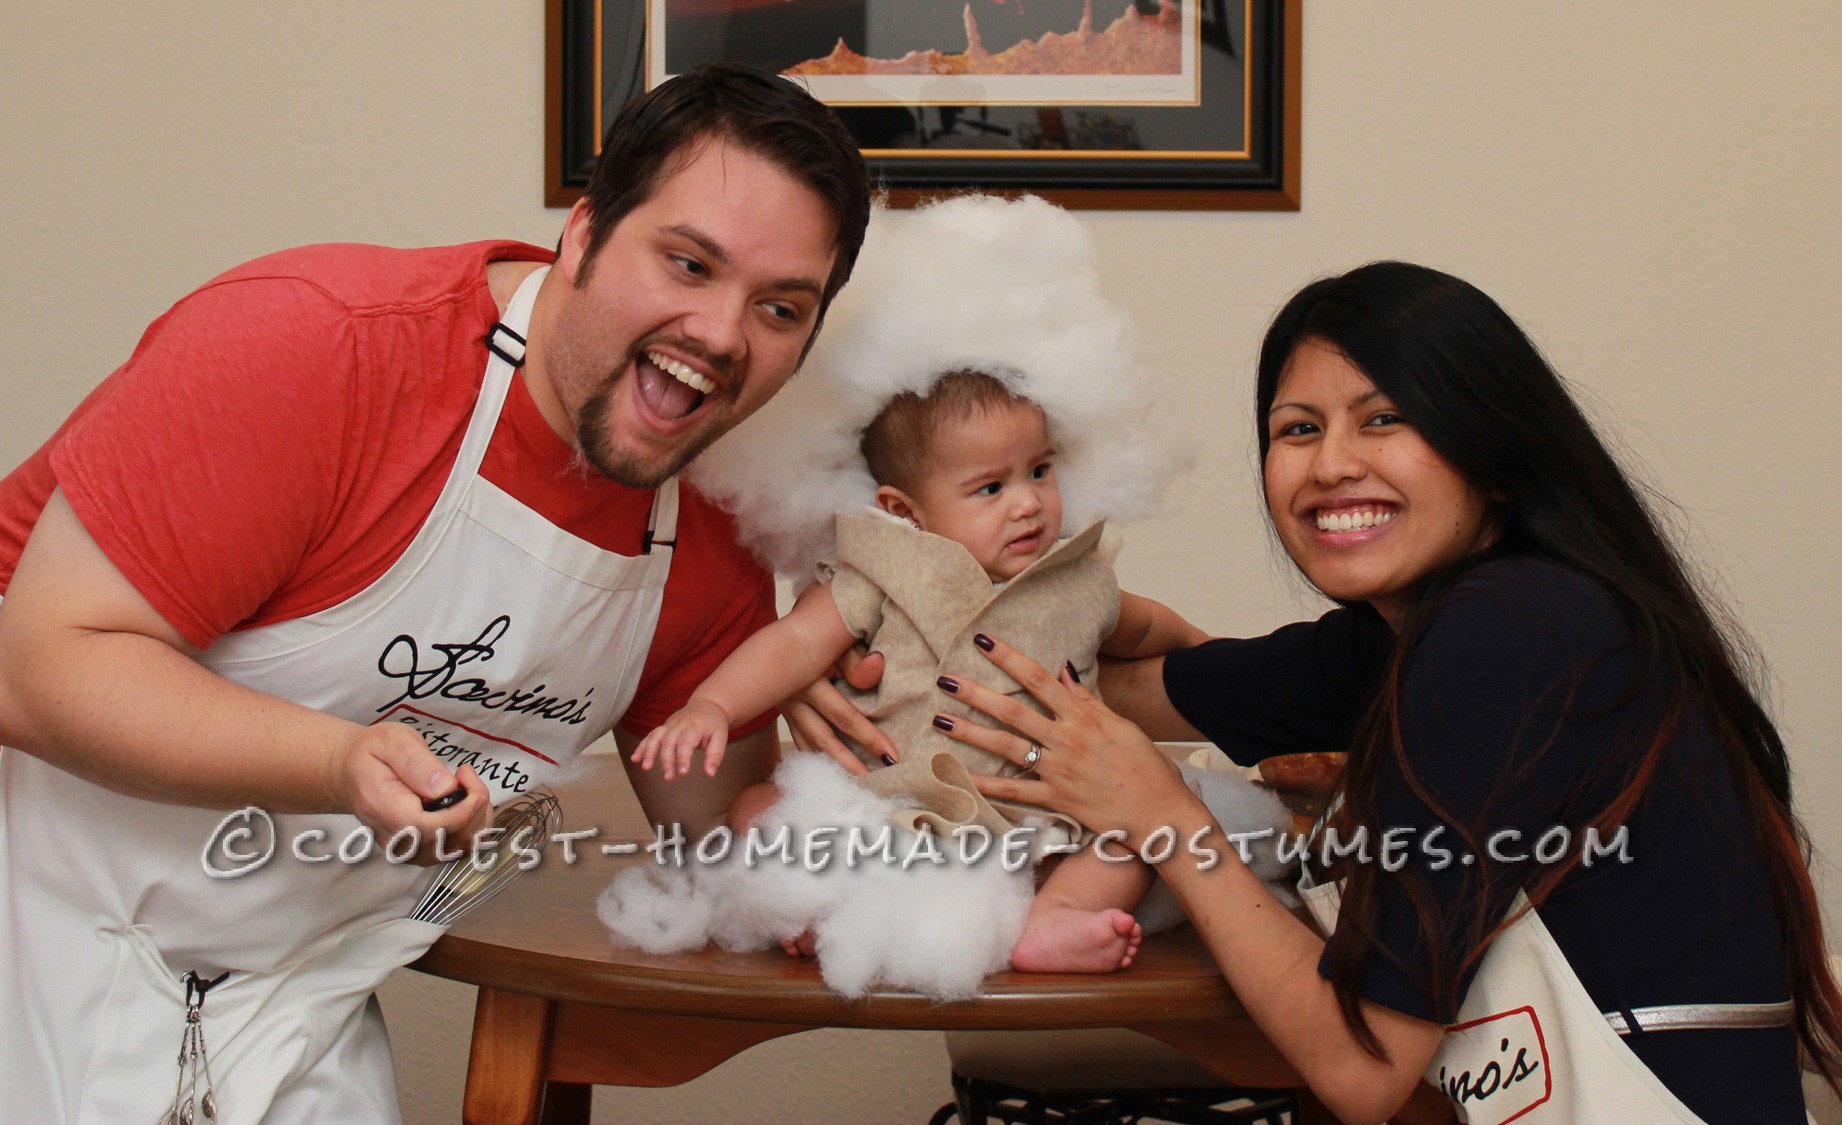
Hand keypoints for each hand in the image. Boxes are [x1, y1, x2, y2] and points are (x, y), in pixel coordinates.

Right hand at [329, 722, 491, 864]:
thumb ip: (417, 763)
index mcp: (385, 810)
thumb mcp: (391, 741)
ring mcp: (408, 849)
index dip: (463, 809)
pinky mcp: (420, 850)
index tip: (466, 776)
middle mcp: (396, 839)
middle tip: (466, 774)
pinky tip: (466, 801)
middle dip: (474, 806)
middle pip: (450, 841)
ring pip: (459, 848)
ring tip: (467, 785)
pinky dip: (473, 825)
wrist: (351, 773)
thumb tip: (444, 787)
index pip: (433, 827)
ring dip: (477, 816)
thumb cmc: (371, 754)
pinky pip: (457, 848)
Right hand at [630, 699, 732, 779]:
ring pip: (655, 736)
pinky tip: (635, 759)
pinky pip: (650, 735)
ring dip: (649, 752)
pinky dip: (642, 746)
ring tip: (646, 768)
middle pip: (668, 741)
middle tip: (668, 777)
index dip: (683, 757)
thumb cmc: (714, 724)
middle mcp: (679, 724)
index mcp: (695, 726)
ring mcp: (669, 725)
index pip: (686, 742)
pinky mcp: (663, 727)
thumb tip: (710, 774)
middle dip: (666, 760)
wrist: (707, 704)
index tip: (683, 773)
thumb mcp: (721, 737)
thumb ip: (715, 755)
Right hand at [781, 646, 896, 775]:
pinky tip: (829, 776)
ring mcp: (787, 711)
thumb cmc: (821, 638)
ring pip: (810, 747)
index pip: (845, 716)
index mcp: (810, 681)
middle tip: (874, 786)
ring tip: (853, 788)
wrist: (784, 637)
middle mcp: (795, 700)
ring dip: (831, 768)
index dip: (870, 738)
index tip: (892, 757)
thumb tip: (877, 666)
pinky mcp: (784, 716)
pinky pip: (800, 744)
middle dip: (850, 765)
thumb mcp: (838, 642)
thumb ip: (857, 659)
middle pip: (825, 741)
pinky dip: (815, 762)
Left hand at [931, 635, 1200, 845]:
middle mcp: (1067, 740)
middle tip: (945, 679)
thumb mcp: (1120, 724)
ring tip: (940, 720)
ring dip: (971, 733)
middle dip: (976, 693)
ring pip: (1007, 748)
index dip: (1009, 657)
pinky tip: (962, 776)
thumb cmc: (1145, 766)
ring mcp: (1059, 771)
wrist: (1160, 812)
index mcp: (1083, 717)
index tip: (982, 641)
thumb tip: (1062, 669)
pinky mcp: (1057, 801)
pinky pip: (1016, 792)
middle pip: (1013, 711)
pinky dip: (988, 785)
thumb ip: (1087, 699)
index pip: (1039, 678)